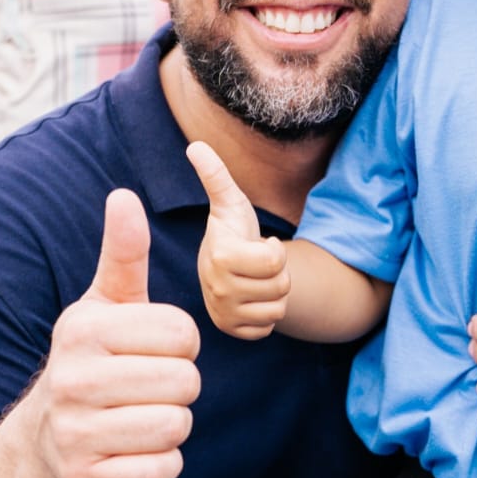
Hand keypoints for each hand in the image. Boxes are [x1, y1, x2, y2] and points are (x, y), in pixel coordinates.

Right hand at [26, 188, 199, 477]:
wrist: (44, 443)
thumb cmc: (93, 361)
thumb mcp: (105, 306)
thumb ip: (124, 254)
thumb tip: (124, 194)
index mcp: (83, 328)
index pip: (183, 332)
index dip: (180, 345)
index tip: (148, 351)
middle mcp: (71, 378)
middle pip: (186, 382)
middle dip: (179, 388)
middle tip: (145, 390)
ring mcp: (74, 433)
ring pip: (176, 427)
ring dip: (170, 426)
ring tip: (137, 418)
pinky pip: (162, 472)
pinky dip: (159, 466)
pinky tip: (130, 453)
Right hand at [186, 141, 289, 339]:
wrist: (223, 269)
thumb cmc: (232, 230)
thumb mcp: (229, 203)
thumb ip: (215, 175)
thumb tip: (195, 145)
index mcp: (221, 258)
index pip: (276, 262)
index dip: (275, 251)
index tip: (260, 244)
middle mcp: (218, 291)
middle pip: (281, 287)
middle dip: (277, 274)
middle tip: (258, 265)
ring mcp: (224, 315)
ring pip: (278, 310)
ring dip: (274, 294)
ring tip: (256, 281)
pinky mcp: (233, 332)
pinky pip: (268, 329)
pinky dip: (266, 316)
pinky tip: (252, 301)